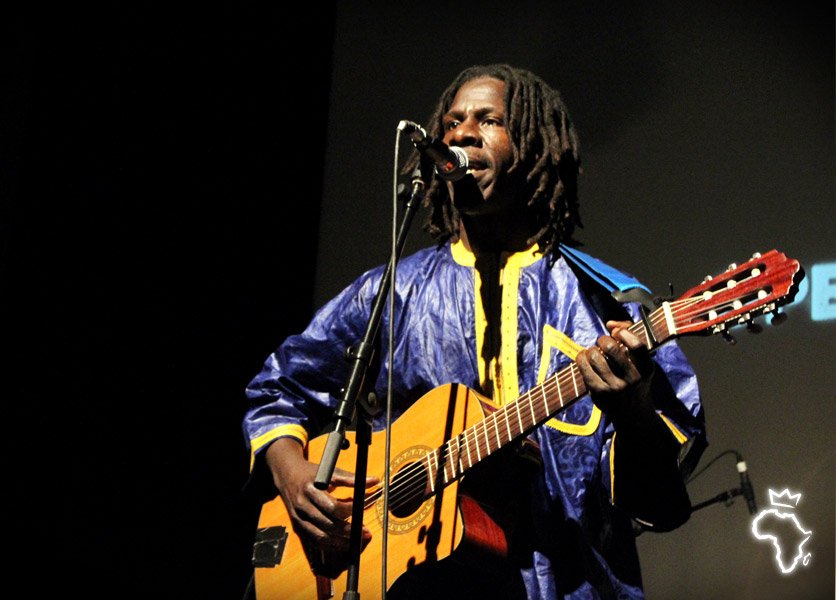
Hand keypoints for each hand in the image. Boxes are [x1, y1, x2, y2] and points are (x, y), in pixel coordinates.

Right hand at [265, 438, 378, 552]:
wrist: (287, 475)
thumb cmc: (312, 473)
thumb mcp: (330, 471)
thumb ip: (352, 479)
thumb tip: (374, 481)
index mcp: (310, 490)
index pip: (333, 507)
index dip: (350, 510)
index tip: (363, 510)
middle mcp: (302, 506)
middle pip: (328, 525)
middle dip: (349, 531)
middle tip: (365, 532)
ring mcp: (298, 519)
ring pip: (321, 537)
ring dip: (341, 542)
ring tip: (357, 540)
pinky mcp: (297, 527)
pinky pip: (314, 541)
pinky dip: (330, 545)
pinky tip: (343, 543)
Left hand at [575, 320, 654, 420]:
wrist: (633, 413)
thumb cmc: (635, 378)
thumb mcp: (641, 362)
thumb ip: (631, 335)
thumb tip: (611, 324)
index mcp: (646, 369)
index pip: (636, 345)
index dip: (624, 333)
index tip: (617, 332)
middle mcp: (632, 379)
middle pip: (611, 347)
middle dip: (603, 339)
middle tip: (602, 342)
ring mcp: (615, 387)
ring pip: (594, 356)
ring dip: (591, 350)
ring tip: (594, 352)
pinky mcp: (599, 393)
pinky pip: (584, 368)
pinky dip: (581, 358)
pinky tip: (584, 358)